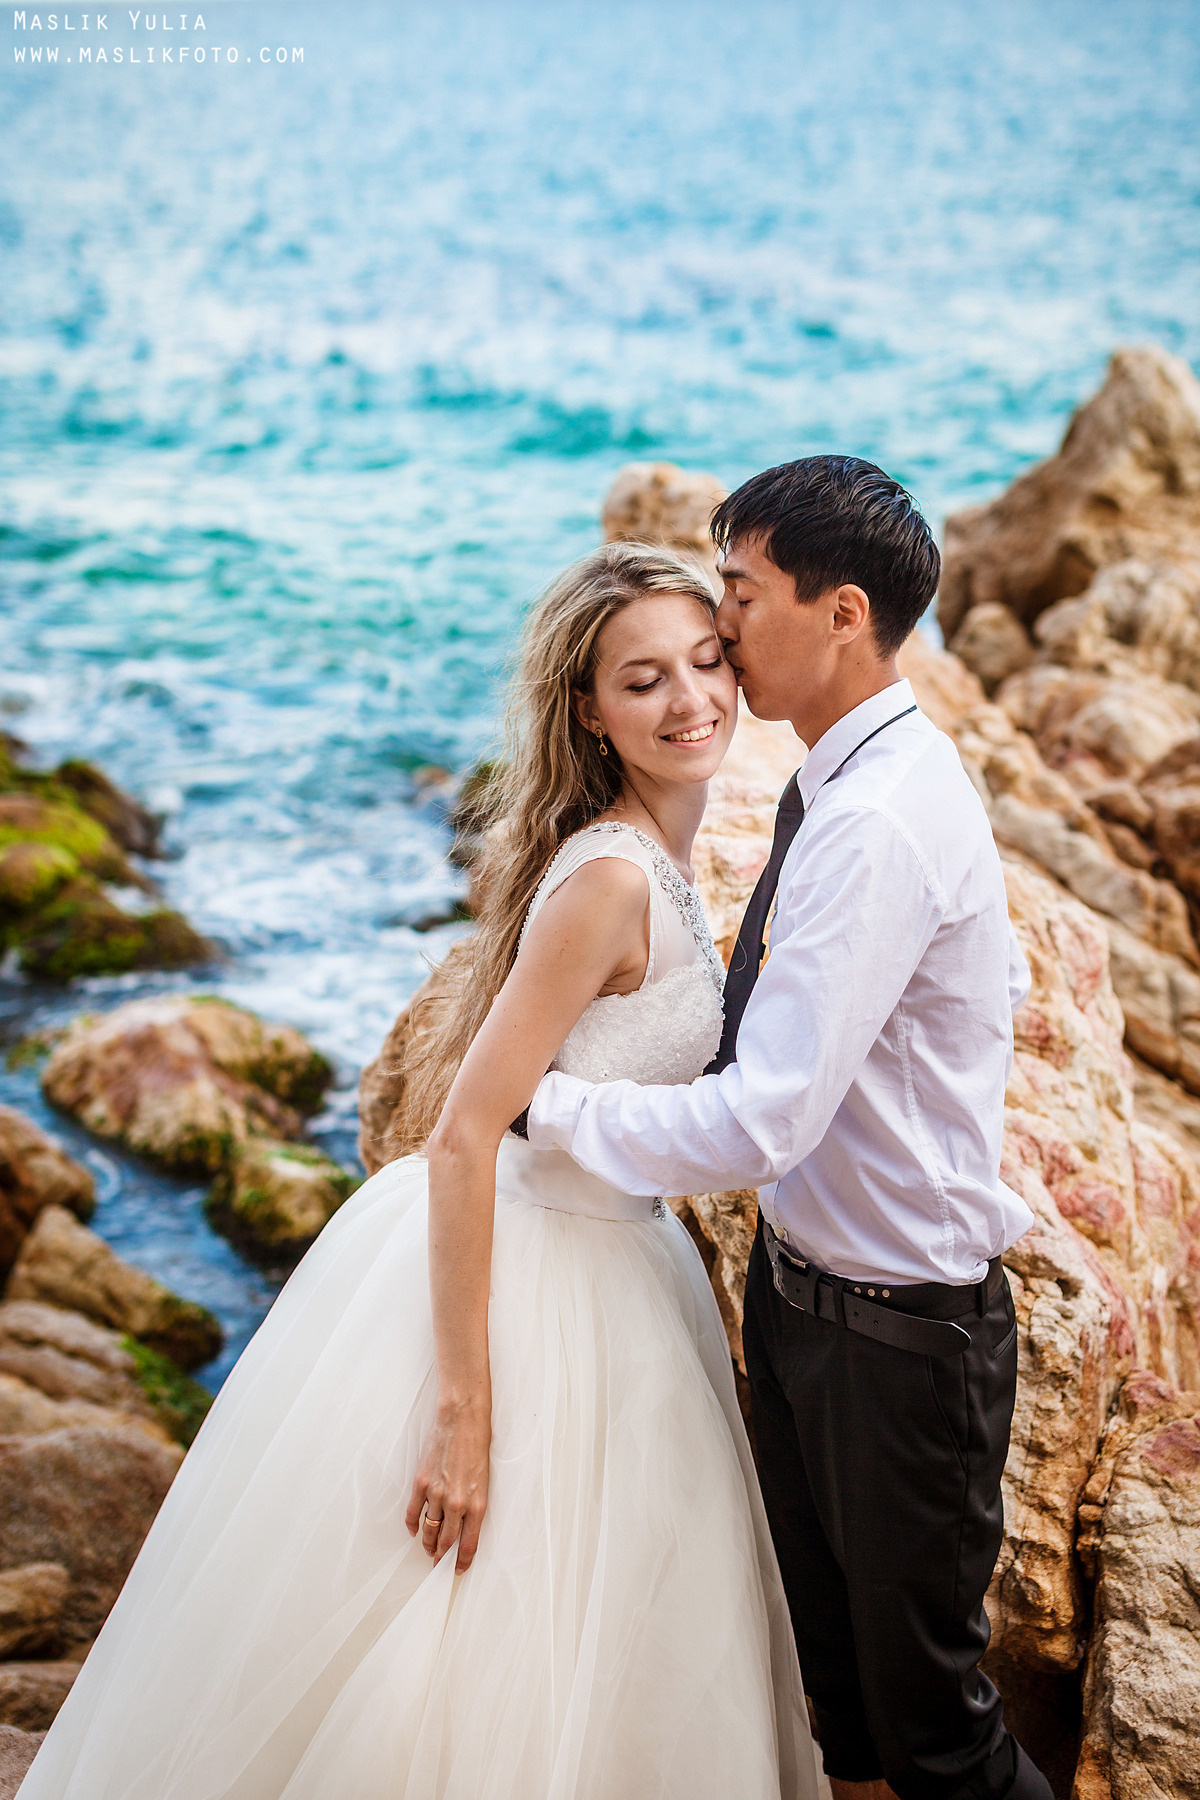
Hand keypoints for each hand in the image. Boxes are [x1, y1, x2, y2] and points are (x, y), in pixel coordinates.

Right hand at [405, 1395, 490, 1572]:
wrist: (462, 1421)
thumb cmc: (477, 1446)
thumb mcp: (484, 1480)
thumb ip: (474, 1504)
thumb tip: (464, 1524)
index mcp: (477, 1504)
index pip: (468, 1543)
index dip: (462, 1561)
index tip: (458, 1570)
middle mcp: (457, 1503)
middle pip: (447, 1541)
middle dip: (442, 1556)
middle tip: (439, 1564)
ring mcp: (437, 1494)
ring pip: (429, 1531)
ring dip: (428, 1544)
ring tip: (428, 1549)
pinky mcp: (421, 1483)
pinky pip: (413, 1513)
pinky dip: (412, 1525)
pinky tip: (414, 1530)